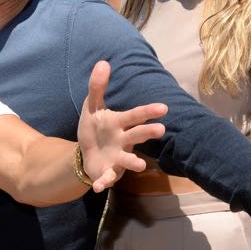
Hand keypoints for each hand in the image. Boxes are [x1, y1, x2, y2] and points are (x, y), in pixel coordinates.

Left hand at [77, 61, 166, 190]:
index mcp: (119, 123)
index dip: (148, 112)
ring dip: (134, 162)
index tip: (163, 108)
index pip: (135, 115)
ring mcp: (117, 158)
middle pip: (137, 135)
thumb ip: (97, 87)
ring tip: (140, 165)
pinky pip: (107, 178)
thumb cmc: (95, 129)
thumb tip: (103, 62)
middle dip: (148, 133)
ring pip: (128, 159)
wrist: (86, 155)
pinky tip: (99, 187)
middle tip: (161, 130)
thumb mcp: (91, 107)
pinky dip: (104, 182)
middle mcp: (123, 140)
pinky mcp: (107, 173)